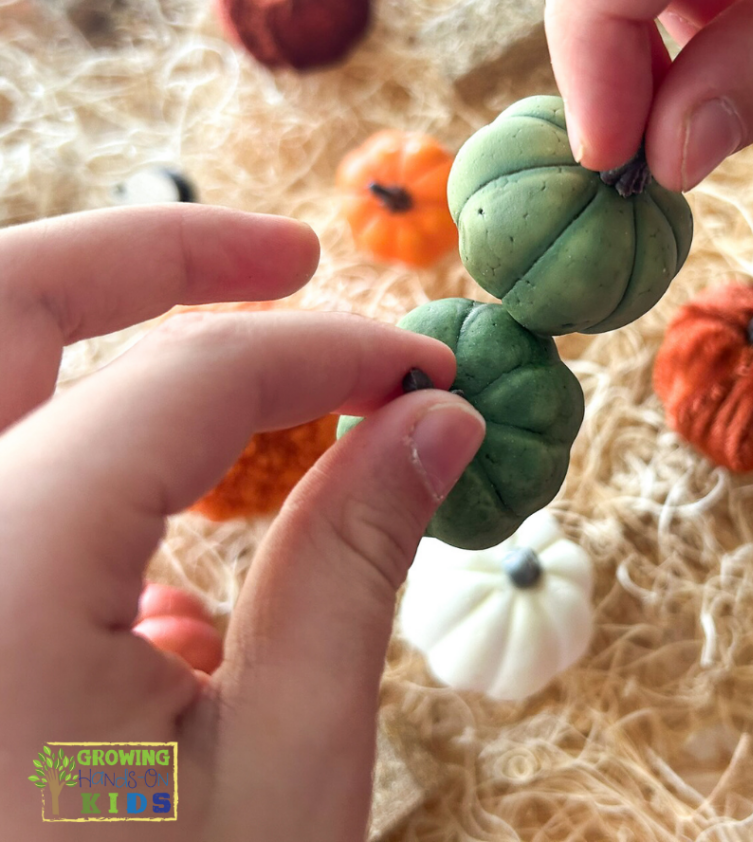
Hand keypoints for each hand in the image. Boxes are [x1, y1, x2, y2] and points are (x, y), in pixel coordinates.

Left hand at [0, 205, 484, 840]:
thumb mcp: (285, 774)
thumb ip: (358, 557)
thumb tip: (437, 421)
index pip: (184, 384)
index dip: (328, 354)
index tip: (423, 370)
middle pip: (3, 298)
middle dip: (156, 253)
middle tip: (286, 254)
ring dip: (97, 339)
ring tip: (239, 388)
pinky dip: (76, 464)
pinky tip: (170, 588)